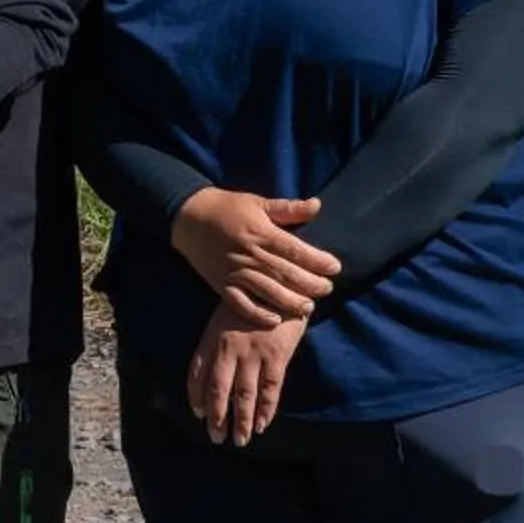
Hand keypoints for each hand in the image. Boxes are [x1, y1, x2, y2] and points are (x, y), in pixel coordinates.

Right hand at [170, 188, 338, 326]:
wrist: (188, 217)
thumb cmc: (227, 208)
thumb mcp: (257, 202)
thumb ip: (288, 208)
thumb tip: (317, 205)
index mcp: (261, 232)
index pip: (296, 250)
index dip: (318, 260)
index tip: (335, 267)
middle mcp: (250, 254)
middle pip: (286, 273)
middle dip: (310, 284)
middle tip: (327, 290)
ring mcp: (235, 271)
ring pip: (267, 291)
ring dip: (290, 302)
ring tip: (308, 308)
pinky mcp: (221, 284)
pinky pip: (240, 303)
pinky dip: (256, 314)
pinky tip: (274, 320)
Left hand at [188, 311, 307, 446]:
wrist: (281, 285)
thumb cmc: (252, 302)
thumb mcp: (225, 317)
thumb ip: (218, 344)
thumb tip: (213, 378)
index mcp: (213, 337)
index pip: (197, 373)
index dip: (196, 396)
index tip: (198, 414)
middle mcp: (229, 347)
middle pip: (218, 390)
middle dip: (216, 418)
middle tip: (216, 438)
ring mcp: (253, 352)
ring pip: (244, 396)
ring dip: (241, 421)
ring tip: (240, 440)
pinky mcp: (276, 356)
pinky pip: (270, 390)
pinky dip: (265, 411)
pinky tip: (262, 425)